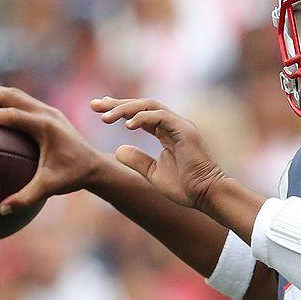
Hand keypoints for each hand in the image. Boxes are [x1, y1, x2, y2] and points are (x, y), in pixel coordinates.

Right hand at [0, 87, 109, 213]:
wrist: (96, 166)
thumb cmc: (73, 177)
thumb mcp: (50, 188)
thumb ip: (26, 198)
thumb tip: (1, 210)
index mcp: (46, 127)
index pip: (12, 115)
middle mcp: (46, 113)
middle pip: (9, 95)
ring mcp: (47, 111)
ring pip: (14, 94)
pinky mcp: (47, 113)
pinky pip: (20, 101)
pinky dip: (0, 101)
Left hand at [92, 97, 226, 210]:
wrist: (207, 196)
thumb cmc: (185, 187)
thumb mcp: (153, 173)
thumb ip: (137, 160)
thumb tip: (117, 150)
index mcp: (167, 133)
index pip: (140, 114)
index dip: (120, 109)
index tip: (99, 109)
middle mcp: (174, 124)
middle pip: (142, 105)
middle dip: (117, 104)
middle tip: (94, 105)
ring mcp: (181, 125)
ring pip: (150, 105)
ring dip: (126, 109)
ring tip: (106, 117)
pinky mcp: (185, 131)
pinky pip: (161, 116)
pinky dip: (143, 118)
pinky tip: (127, 126)